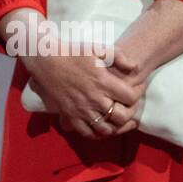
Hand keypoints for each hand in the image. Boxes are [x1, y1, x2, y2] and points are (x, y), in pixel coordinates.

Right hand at [25, 47, 144, 139]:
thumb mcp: (97, 47)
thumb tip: (135, 68)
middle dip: (128, 113)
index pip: (131, 98)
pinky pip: (87, 133)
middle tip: (127, 107)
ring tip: (115, 119)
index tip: (134, 90)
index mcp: (103, 82)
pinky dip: (96, 133)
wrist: (46, 60)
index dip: (136, 95)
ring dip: (114, 125)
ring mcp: (81, 109)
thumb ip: (119, 56)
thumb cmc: (72, 52)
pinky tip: (99, 126)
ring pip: (106, 129)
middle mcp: (94, 99)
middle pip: (121, 117)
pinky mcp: (70, 115)